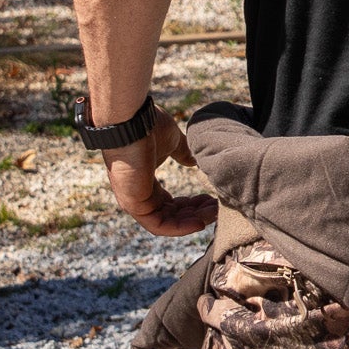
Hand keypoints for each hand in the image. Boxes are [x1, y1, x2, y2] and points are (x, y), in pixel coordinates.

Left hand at [100, 107, 218, 236]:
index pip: (170, 204)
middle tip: (217, 208)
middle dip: (197, 213)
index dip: (192, 205)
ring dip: (193, 220)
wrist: (130, 121)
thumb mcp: (172, 141)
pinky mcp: (134, 205)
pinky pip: (159, 225)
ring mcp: (134, 202)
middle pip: (172, 215)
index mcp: (145, 182)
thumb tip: (193, 160)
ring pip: (168, 222)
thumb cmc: (146, 126)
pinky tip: (199, 223)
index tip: (211, 199)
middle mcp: (139, 195)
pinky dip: (180, 228)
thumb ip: (183, 152)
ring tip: (214, 213)